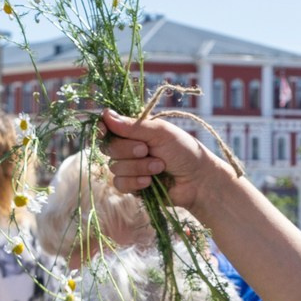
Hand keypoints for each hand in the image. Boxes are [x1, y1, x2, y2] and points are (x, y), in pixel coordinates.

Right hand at [99, 108, 237, 217]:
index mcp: (135, 130)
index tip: (104, 130)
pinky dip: (134, 182)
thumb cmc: (183, 151)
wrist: (197, 180)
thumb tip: (105, 114)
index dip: (103, 128)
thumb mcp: (160, 133)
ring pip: (115, 167)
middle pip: (108, 147)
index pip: (109, 127)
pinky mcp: (132, 186)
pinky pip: (120, 184)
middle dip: (127, 149)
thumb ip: (133, 126)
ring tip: (159, 167)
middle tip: (146, 150)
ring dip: (137, 167)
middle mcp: (129, 148)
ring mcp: (129, 168)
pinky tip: (149, 182)